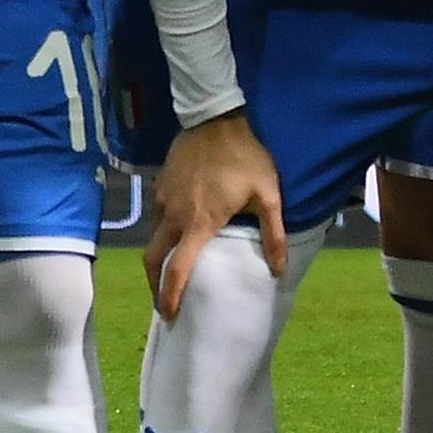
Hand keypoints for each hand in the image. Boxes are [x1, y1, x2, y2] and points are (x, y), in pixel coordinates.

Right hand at [144, 108, 285, 319]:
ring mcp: (163, 200)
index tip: (170, 315)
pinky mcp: (160, 186)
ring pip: (153, 238)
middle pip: (153, 259)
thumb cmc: (244, 157)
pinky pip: (156, 218)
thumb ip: (273, 233)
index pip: (177, 269)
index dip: (170, 295)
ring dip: (158, 259)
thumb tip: (279, 269)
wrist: (214, 117)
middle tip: (164, 302)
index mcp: (199, 223)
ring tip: (170, 271)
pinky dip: (161, 235)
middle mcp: (174, 215)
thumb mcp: (267, 194)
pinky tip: (176, 234)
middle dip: (155, 285)